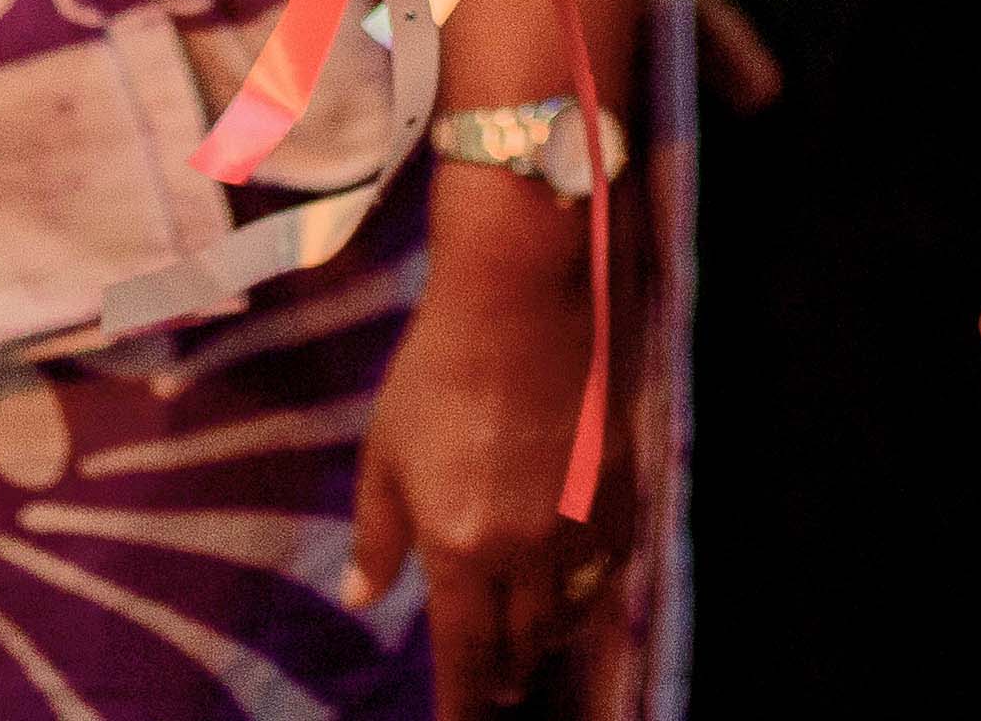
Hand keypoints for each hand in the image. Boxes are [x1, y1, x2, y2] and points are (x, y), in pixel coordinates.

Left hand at [354, 186, 631, 714]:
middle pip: (523, 643)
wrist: (520, 298)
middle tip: (495, 682)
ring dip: (546, 635)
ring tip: (533, 642)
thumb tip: (362, 596)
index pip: (466, 654)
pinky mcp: (618, 489)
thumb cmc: (436, 370)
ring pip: (570, 612)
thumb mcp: (385, 453)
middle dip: (505, 671)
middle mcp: (524, 550)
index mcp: (459, 547)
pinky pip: (609, 567)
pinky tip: (576, 585)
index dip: (464, 701)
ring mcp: (578, 522)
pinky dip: (589, 589)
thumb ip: (377, 535)